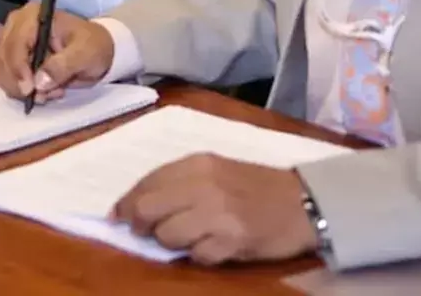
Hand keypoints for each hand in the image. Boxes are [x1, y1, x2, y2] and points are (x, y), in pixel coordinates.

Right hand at [0, 2, 115, 101]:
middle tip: (44, 95)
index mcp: (33, 16)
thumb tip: (39, 82)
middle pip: (3, 58)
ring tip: (51, 92)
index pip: (15, 42)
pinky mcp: (14, 60)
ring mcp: (13, 43)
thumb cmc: (93, 45)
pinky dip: (23, 92)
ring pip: (2, 72)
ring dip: (22, 90)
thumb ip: (63, 66)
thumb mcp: (85, 53)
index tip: (30, 89)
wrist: (98, 51)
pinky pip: (8, 81)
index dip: (18, 67)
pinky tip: (46, 91)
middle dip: (20, 83)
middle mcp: (17, 26)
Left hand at [110, 155, 316, 265]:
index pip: (147, 182)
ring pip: (168, 235)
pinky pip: (196, 255)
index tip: (118, 216)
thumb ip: (178, 182)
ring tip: (188, 238)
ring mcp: (218, 213)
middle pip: (149, 209)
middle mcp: (204, 185)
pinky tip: (213, 247)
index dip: (127, 202)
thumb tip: (134, 203)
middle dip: (140, 224)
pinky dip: (199, 255)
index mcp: (197, 164)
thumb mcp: (215, 170)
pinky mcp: (232, 240)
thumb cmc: (254, 185)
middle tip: (145, 232)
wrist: (302, 201)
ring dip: (171, 242)